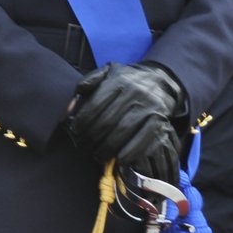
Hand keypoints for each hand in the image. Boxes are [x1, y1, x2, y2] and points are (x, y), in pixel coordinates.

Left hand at [69, 62, 182, 181]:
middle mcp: (134, 92)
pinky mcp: (159, 121)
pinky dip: (128, 153)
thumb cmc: (127, 81)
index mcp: (118, 80)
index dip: (82, 121)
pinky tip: (118, 159)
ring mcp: (148, 107)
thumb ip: (88, 82)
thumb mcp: (108, 72)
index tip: (74, 131)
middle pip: (106, 121)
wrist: (160, 81)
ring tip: (97, 155)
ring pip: (122, 133)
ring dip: (106, 149)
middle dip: (91, 138)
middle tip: (84, 146)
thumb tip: (72, 103)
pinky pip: (141, 142)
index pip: (94, 105)